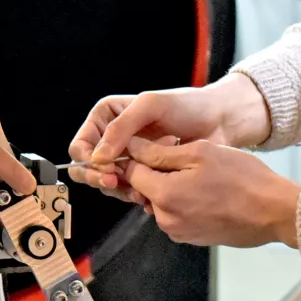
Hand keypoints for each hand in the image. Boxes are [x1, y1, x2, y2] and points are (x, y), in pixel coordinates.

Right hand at [67, 74, 272, 199]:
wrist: (219, 121)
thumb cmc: (187, 106)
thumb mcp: (150, 107)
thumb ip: (121, 129)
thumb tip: (97, 158)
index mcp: (108, 117)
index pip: (81, 143)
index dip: (86, 160)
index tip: (104, 170)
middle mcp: (114, 138)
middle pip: (90, 167)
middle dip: (99, 178)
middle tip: (116, 184)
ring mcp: (130, 157)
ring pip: (108, 182)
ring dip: (119, 189)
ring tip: (139, 189)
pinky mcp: (146, 173)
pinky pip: (129, 189)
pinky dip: (135, 195)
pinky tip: (149, 194)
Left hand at [117, 137, 300, 248]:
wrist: (274, 212)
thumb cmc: (242, 178)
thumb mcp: (200, 153)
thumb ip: (160, 152)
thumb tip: (130, 146)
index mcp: (164, 195)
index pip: (131, 171)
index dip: (141, 153)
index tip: (162, 143)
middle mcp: (165, 219)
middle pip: (145, 187)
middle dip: (157, 170)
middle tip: (187, 155)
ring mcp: (178, 232)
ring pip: (160, 200)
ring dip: (171, 185)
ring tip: (202, 174)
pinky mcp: (192, 238)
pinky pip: (176, 214)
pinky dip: (184, 200)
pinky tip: (207, 191)